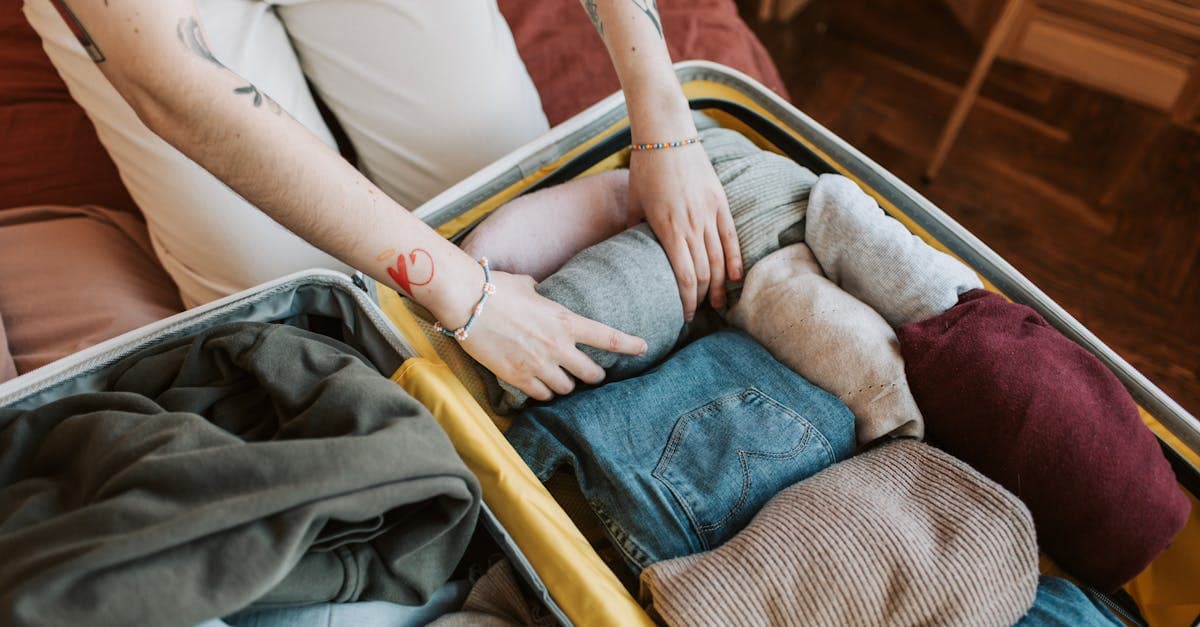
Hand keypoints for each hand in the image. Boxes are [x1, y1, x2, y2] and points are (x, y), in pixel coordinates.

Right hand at [459, 271, 647, 400]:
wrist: (466, 302)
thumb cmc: (495, 288)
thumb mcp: (527, 286)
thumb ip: (541, 294)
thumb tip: (538, 290)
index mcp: (565, 321)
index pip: (607, 337)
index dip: (629, 344)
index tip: (643, 347)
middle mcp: (557, 346)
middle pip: (591, 374)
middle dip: (595, 376)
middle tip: (592, 375)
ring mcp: (538, 364)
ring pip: (567, 389)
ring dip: (566, 386)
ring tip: (560, 380)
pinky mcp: (518, 377)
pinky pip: (542, 395)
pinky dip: (543, 393)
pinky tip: (539, 386)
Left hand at [629, 143, 741, 318]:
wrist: (667, 134)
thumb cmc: (645, 167)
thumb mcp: (633, 201)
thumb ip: (633, 228)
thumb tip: (629, 251)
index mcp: (667, 228)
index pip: (683, 277)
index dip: (687, 300)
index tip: (685, 315)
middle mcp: (691, 224)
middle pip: (703, 273)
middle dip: (702, 298)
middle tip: (700, 313)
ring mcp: (708, 213)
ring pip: (719, 259)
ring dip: (719, 285)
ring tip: (719, 304)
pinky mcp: (720, 202)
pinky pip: (731, 237)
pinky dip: (735, 259)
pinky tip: (734, 278)